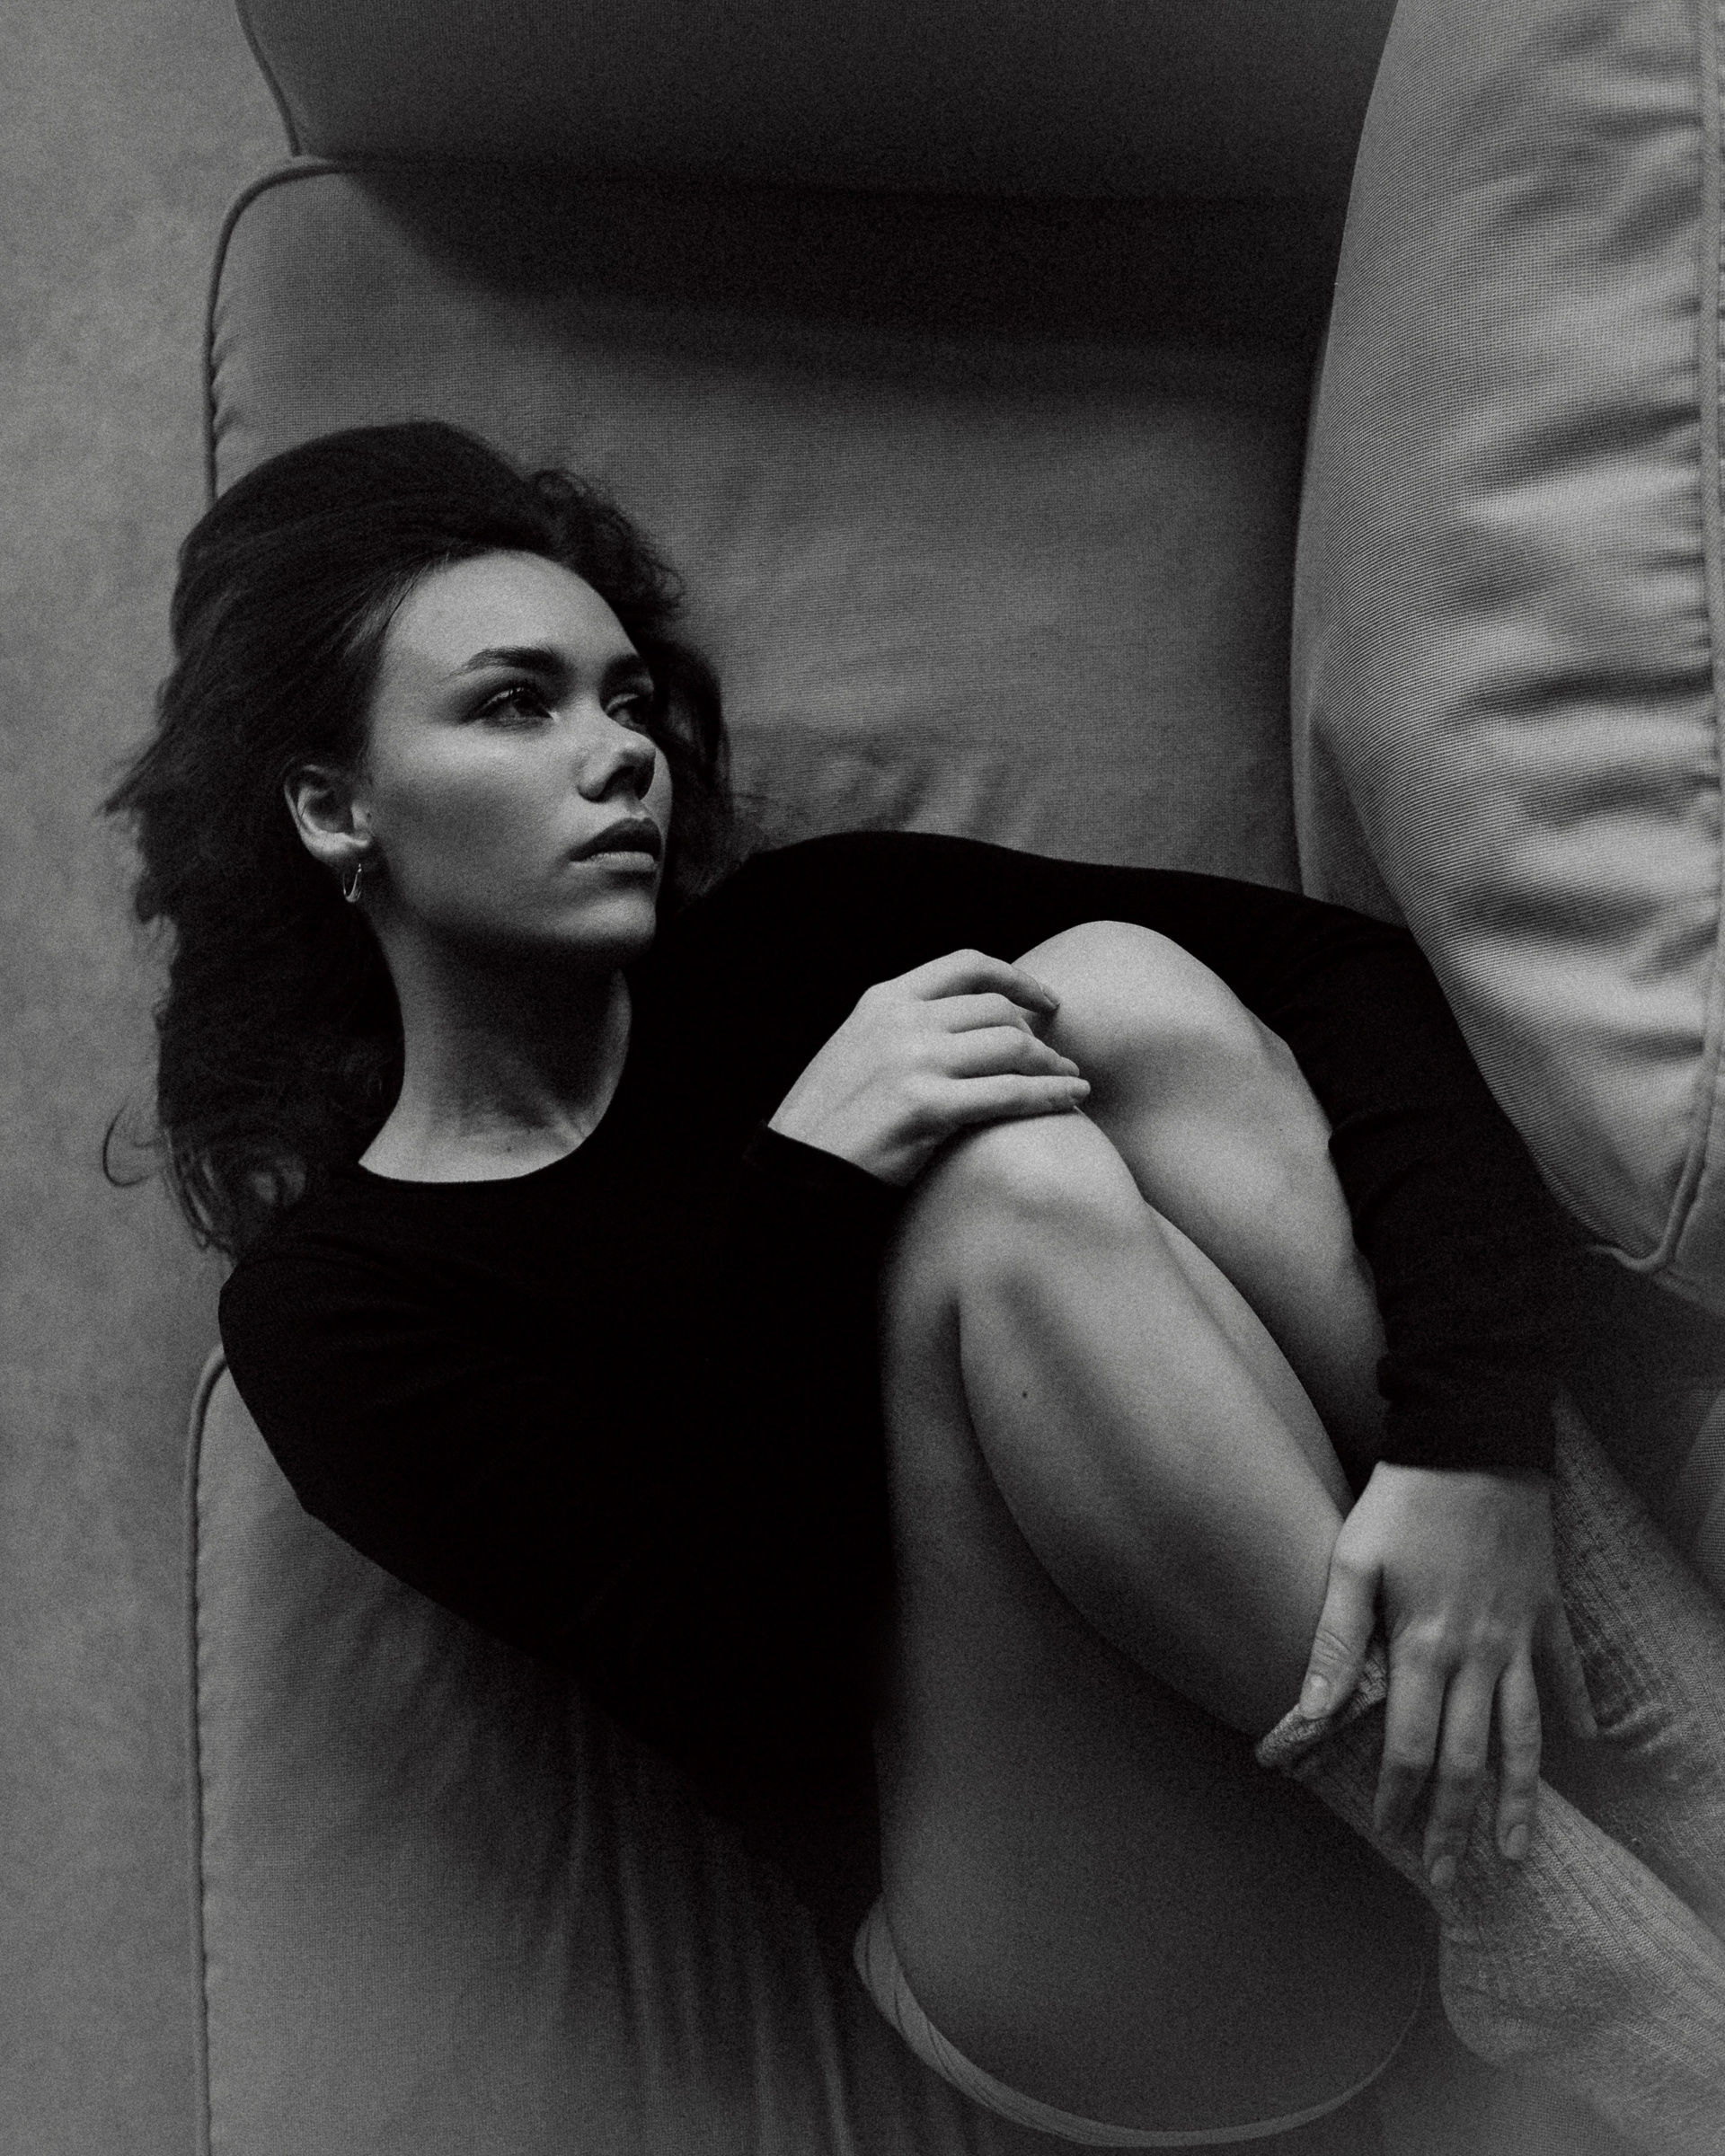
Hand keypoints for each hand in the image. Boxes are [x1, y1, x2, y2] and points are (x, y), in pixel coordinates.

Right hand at [767, 949, 1090, 1185]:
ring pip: (1011, 1047)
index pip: (965, 965)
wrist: (796, 1171)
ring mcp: (913, 1061)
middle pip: (997, 1010)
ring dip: (1051, 1065)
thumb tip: (958, 1027)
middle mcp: (900, 1021)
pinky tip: (1072, 1101)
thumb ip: (901, 1029)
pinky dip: (1050, 1095)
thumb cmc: (830, 1121)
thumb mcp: (856, 1050)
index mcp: (883, 1001)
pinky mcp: (925, 1106)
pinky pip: (1008, 1094)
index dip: (1016, 978)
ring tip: (1071, 1082)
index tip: (1045, 1001)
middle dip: (1037, 1035)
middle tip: (1057, 1060)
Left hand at [1299, 1463, 1595, 1886]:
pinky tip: (1581, 1745)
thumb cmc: (1404, 1496)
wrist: (1476, 1435)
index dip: (1402, 1795)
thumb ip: (1334, 1640)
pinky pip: (1565, 1672)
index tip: (1393, 1834)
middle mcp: (1479, 1653)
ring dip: (1520, 1796)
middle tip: (1454, 1877)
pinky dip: (1575, 1710)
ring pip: (1525, 1735)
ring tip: (1518, 1850)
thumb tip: (1306, 1711)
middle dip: (1460, 1822)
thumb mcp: (1353, 1558)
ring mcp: (1521, 1635)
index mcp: (1424, 1644)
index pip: (1413, 1744)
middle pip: (1472, 1758)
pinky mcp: (1549, 1607)